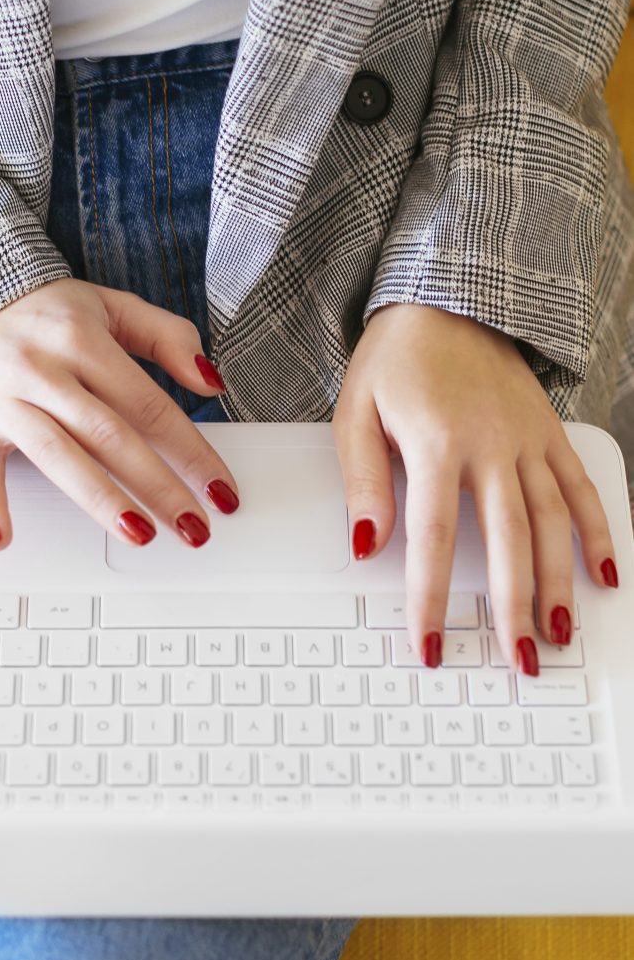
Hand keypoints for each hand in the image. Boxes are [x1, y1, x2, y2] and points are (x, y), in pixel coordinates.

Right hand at [0, 280, 239, 549]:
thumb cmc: (41, 313)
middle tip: (193, 528)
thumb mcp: (110, 306)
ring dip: (100, 500)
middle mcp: (42, 368)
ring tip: (139, 534)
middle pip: (110, 436)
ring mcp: (2, 398)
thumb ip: (168, 337)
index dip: (191, 451)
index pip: (150, 405)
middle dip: (159, 486)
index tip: (219, 489)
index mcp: (82, 339)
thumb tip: (211, 383)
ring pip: (57, 455)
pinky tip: (3, 539)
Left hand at [332, 303, 618, 673]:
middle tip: (518, 661)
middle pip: (507, 542)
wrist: (447, 298)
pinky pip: (580, 487)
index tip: (429, 645)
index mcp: (435, 443)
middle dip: (512, 608)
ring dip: (559, 584)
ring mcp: (527, 439)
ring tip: (560, 634)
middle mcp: (490, 445)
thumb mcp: (355, 411)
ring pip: (552, 523)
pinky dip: (596, 530)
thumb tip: (367, 544)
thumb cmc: (395, 357)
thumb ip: (363, 480)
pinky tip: (603, 573)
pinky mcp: (548, 432)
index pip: (431, 539)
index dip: (431, 598)